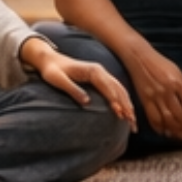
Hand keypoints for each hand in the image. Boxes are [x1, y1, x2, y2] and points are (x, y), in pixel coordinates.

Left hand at [23, 39, 137, 130]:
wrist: (49, 60)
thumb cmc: (52, 70)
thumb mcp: (58, 80)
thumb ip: (73, 90)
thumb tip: (87, 102)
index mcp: (93, 71)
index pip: (108, 87)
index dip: (114, 100)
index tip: (119, 113)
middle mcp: (100, 71)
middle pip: (118, 89)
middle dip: (126, 106)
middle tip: (132, 122)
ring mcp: (102, 74)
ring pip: (120, 90)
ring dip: (128, 105)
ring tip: (132, 121)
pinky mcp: (100, 79)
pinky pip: (116, 90)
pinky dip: (123, 100)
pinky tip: (127, 111)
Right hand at [124, 48, 181, 138]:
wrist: (140, 57)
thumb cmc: (160, 63)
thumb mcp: (177, 71)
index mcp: (178, 84)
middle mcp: (167, 91)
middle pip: (178, 115)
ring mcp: (155, 96)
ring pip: (165, 118)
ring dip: (173, 129)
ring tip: (177, 136)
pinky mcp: (144, 99)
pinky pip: (151, 117)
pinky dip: (157, 126)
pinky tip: (162, 131)